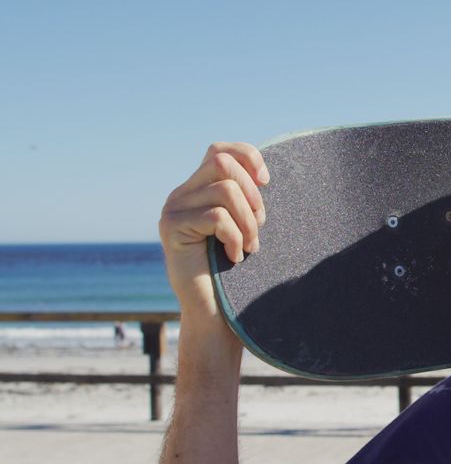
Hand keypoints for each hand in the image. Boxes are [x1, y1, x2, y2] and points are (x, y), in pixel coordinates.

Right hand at [158, 142, 268, 318]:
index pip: (219, 150)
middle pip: (222, 163)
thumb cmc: (236, 272)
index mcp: (198, 189)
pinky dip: (235, 237)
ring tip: (250, 247)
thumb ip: (244, 198)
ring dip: (247, 221)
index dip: (248, 157)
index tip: (267, 182)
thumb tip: (261, 175)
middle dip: (251, 193)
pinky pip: (217, 217)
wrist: (214, 312)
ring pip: (224, 190)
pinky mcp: (171, 228)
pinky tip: (235, 256)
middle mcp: (181, 194)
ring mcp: (172, 210)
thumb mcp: (244, 226)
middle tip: (258, 226)